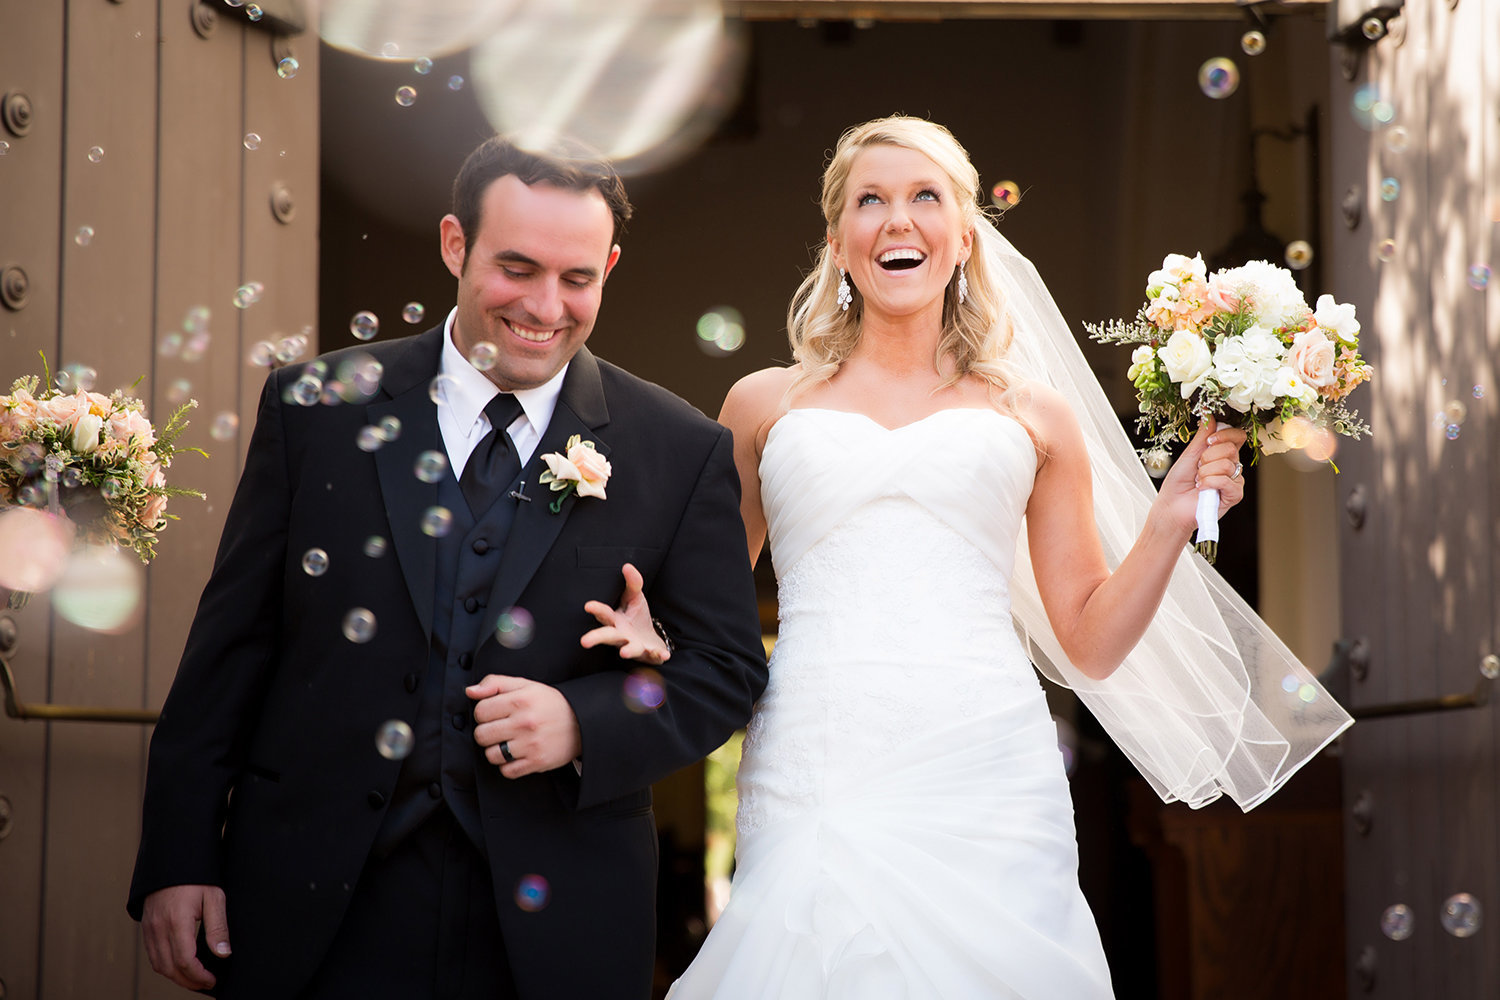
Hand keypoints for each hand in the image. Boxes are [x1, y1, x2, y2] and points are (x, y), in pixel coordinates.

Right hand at [141, 883, 228, 990]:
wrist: (173, 857)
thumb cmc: (197, 875)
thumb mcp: (214, 897)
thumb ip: (218, 927)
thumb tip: (223, 954)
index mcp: (177, 922)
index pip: (185, 961)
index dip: (199, 976)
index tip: (212, 980)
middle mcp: (158, 928)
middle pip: (169, 968)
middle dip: (187, 981)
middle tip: (205, 983)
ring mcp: (149, 928)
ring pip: (158, 964)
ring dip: (175, 976)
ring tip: (194, 978)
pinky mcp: (146, 926)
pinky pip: (152, 954)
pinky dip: (164, 965)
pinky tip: (179, 964)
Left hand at [468, 675, 582, 777]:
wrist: (582, 722)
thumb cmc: (550, 703)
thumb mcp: (525, 685)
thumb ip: (496, 683)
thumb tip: (470, 691)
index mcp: (520, 701)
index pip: (480, 711)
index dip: (484, 713)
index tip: (494, 714)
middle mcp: (524, 723)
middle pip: (481, 735)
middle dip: (487, 732)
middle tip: (500, 729)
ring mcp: (530, 745)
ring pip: (491, 755)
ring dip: (496, 750)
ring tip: (508, 742)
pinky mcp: (536, 762)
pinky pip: (507, 771)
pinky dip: (508, 765)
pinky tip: (517, 754)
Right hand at [580, 562, 670, 664]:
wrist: (649, 641)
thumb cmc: (637, 618)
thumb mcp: (635, 598)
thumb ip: (633, 583)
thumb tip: (627, 566)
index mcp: (615, 621)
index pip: (603, 614)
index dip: (596, 609)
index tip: (588, 605)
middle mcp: (621, 636)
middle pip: (607, 636)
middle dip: (596, 638)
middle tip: (584, 641)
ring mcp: (634, 646)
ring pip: (628, 649)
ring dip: (627, 651)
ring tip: (624, 652)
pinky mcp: (648, 654)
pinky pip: (653, 656)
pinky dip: (658, 656)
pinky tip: (664, 655)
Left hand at [1157, 419, 1247, 529]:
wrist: (1171, 507)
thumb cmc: (1178, 483)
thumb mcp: (1189, 455)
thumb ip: (1202, 436)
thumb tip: (1208, 413)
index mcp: (1222, 454)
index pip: (1237, 436)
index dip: (1225, 435)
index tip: (1208, 442)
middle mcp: (1231, 466)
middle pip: (1231, 449)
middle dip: (1207, 457)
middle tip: (1197, 469)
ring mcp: (1234, 481)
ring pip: (1227, 465)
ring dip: (1205, 472)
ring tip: (1197, 481)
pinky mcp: (1234, 495)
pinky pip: (1227, 481)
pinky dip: (1210, 483)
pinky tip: (1201, 489)